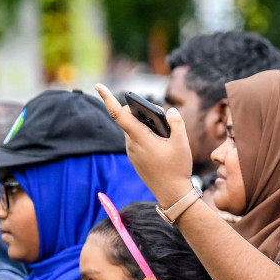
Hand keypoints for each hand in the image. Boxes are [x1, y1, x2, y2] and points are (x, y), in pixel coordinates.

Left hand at [94, 83, 194, 207]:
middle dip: (140, 113)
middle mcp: (131, 144)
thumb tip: (170, 111)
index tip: (98, 85)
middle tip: (159, 118)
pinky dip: (146, 137)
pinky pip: (136, 142)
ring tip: (164, 136)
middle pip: (129, 120)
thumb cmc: (177, 169)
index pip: (118, 113)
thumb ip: (177, 123)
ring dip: (145, 127)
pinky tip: (161, 146)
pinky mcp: (135, 160)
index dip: (107, 97)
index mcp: (139, 137)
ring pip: (133, 131)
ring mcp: (132, 153)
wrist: (172, 195)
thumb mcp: (182, 143)